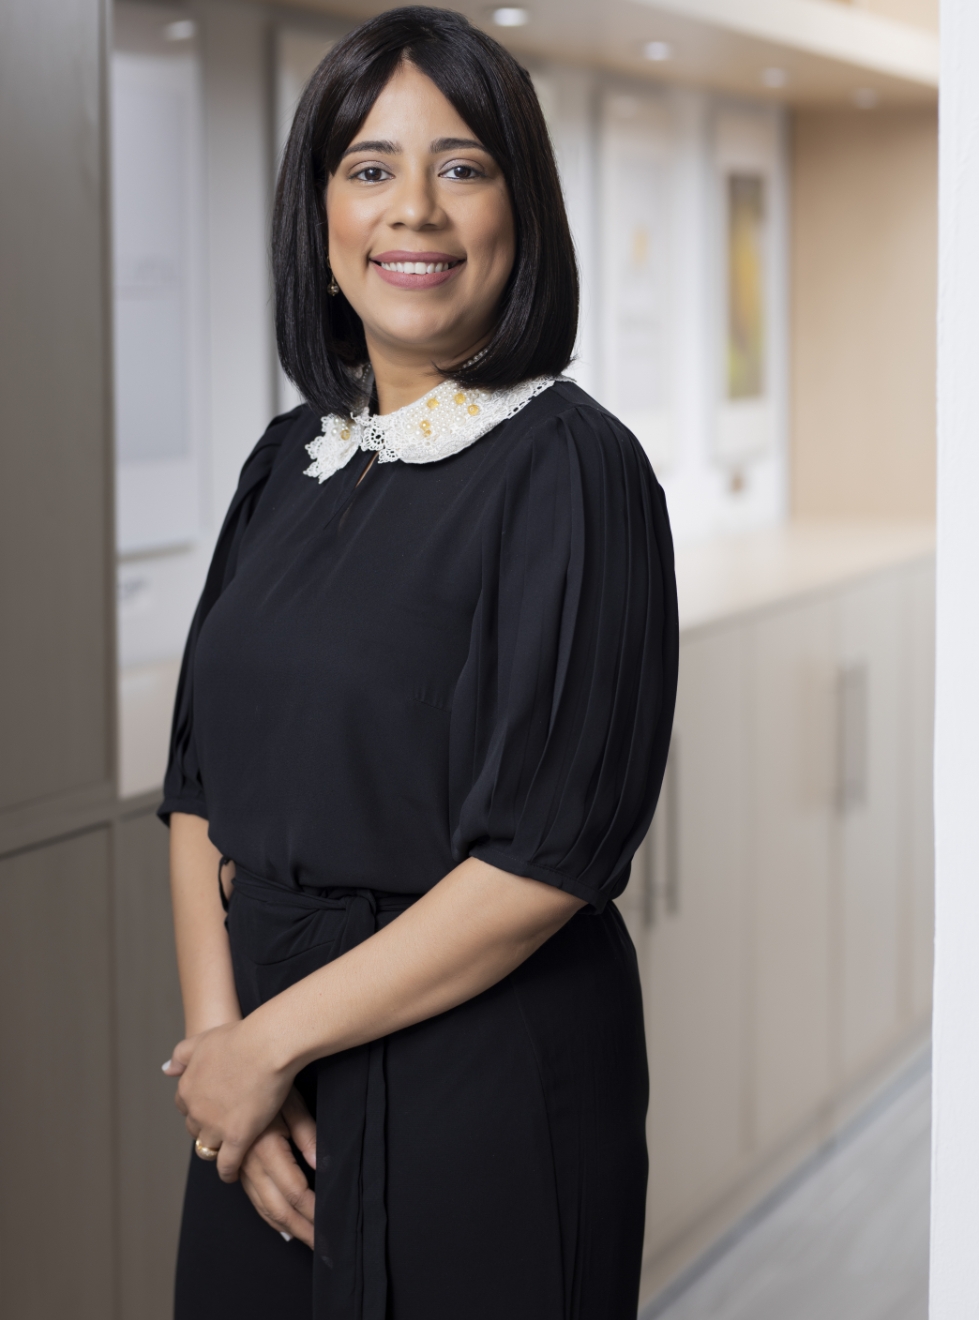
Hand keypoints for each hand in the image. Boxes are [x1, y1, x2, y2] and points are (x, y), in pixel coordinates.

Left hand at [163, 1019, 293, 1181]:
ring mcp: (216, 1126)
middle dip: (205, 1127)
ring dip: (216, 1149)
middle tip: (222, 1125)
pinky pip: (227, 1164)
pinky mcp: (238, 1138)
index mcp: (187, 1087)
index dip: (198, 1106)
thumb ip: (181, 1055)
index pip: (184, 1105)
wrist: (266, 1046)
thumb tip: (166, 1070)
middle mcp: (196, 1110)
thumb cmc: (240, 1037)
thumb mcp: (203, 1040)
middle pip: (195, 1128)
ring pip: (208, 1147)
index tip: (209, 1106)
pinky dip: (227, 1171)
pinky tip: (232, 1174)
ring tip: (227, 1150)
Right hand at [239, 1088, 316, 1246]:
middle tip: (323, 1246)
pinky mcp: (235, 1162)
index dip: (313, 1212)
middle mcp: (249, 1162)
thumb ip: (307, 1135)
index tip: (329, 1227)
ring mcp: (239, 1165)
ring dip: (285, 1226)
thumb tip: (322, 1165)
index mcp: (265, 1148)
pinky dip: (267, 1214)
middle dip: (301, 1229)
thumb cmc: (266, 1078)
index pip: (294, 1191)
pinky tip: (281, 1223)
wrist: (230, 1063)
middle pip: (277, 1208)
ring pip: (262, 1206)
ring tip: (307, 1239)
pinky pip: (251, 1197)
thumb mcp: (292, 1102)